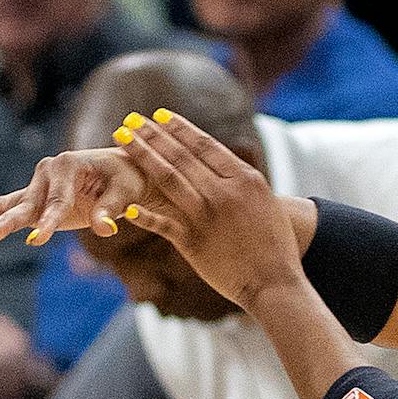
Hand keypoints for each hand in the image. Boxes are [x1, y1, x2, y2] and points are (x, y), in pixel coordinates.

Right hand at [0, 147, 145, 246]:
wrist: (127, 173)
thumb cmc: (129, 179)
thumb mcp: (126, 192)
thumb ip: (112, 209)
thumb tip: (105, 229)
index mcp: (67, 165)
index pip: (57, 201)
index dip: (50, 221)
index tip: (39, 240)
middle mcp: (47, 172)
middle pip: (23, 202)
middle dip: (7, 220)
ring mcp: (37, 186)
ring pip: (4, 204)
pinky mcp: (34, 201)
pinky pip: (4, 208)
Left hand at [113, 112, 304, 312]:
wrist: (276, 283)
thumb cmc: (275, 246)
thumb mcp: (266, 203)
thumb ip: (243, 184)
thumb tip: (229, 168)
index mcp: (244, 179)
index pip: (205, 145)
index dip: (179, 128)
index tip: (160, 115)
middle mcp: (224, 192)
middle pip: (181, 156)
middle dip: (152, 135)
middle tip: (130, 119)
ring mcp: (207, 216)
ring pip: (166, 179)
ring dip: (141, 156)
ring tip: (121, 140)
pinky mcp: (193, 242)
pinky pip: (161, 223)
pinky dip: (142, 213)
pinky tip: (123, 203)